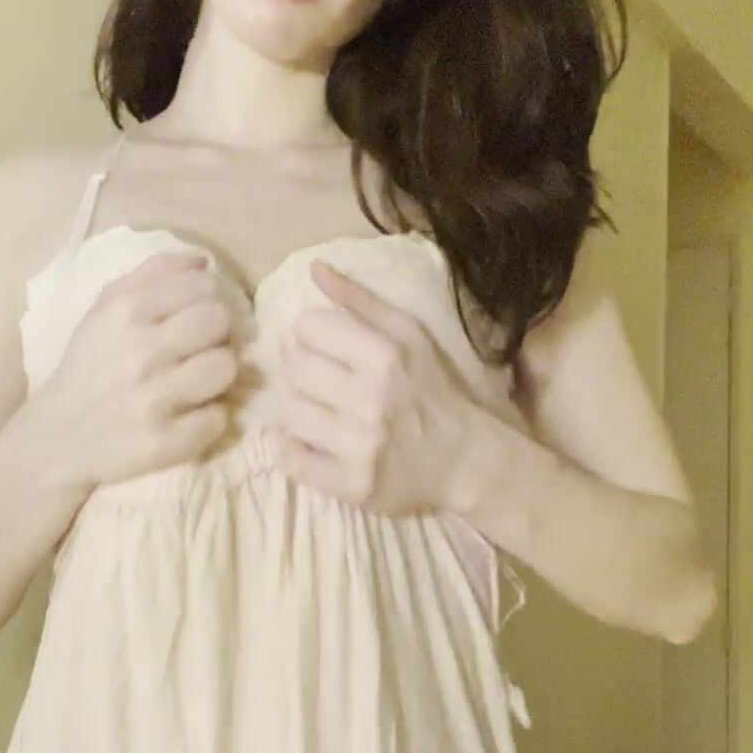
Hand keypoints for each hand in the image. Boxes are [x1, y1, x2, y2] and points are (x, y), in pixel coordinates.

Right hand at [25, 250, 239, 488]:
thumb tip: (200, 260)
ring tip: (197, 381)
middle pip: (219, 322)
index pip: (201, 287)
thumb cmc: (89, 368)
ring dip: (218, 374)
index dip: (207, 300)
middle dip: (217, 333)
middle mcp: (140, 352)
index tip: (196, 315)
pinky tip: (189, 414)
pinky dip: (209, 417)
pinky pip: (219, 417)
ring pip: (226, 367)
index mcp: (123, 313)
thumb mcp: (104, 312)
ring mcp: (154, 399)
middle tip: (201, 348)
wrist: (55, 439)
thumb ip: (150, 277)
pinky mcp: (167, 442)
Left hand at [276, 263, 491, 515]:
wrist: (463, 458)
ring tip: (324, 415)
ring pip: (288, 413)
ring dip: (300, 412)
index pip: (308, 327)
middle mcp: (373, 401)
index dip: (315, 336)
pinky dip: (295, 451)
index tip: (331, 352)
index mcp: (387, 357)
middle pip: (294, 368)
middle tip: (325, 385)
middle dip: (304, 373)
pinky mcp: (352, 484)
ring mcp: (361, 446)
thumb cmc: (432, 390)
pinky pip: (291, 459)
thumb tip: (314, 269)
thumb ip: (361, 301)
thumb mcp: (410, 337)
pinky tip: (318, 445)